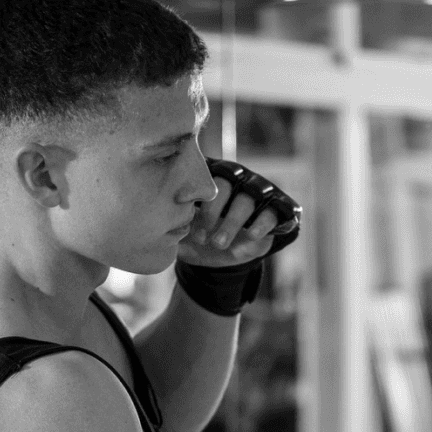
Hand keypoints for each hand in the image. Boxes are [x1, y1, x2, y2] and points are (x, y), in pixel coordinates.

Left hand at [177, 161, 293, 268]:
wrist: (230, 258)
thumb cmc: (204, 238)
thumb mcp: (185, 234)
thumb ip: (172, 227)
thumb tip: (153, 229)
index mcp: (212, 177)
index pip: (204, 174)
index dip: (194, 188)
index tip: (181, 204)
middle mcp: (237, 179)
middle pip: (226, 185)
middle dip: (212, 212)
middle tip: (201, 237)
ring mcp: (259, 193)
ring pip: (247, 200)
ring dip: (231, 223)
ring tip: (219, 244)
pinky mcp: (277, 210)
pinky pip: (271, 213)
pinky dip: (260, 225)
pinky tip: (249, 238)